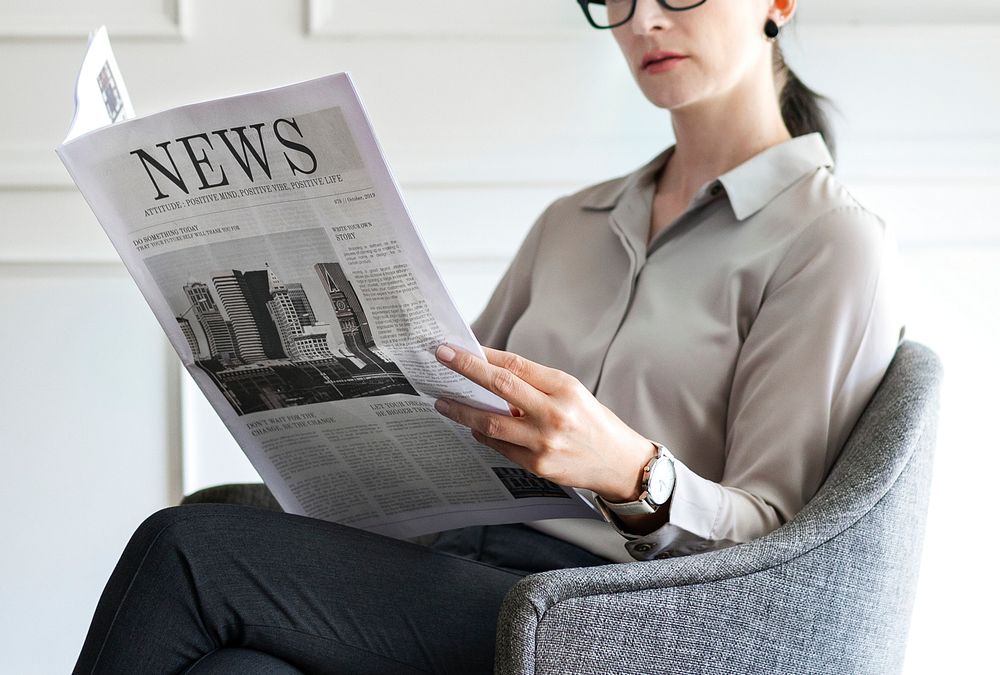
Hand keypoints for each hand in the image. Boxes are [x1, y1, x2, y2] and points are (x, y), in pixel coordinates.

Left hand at [432, 343, 655, 501]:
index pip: (515, 366)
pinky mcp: (537, 465)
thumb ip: (534, 384)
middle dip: (465, 369)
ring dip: (461, 410)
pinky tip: (471, 424)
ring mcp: (544, 442)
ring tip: (443, 401)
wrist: (620, 463)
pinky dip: (481, 433)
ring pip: (490, 422)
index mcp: (564, 388)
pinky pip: (498, 446)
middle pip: (500, 386)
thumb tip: (490, 371)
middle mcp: (554, 413)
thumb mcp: (572, 393)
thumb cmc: (593, 423)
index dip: (483, 355)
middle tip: (441, 358)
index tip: (458, 347)